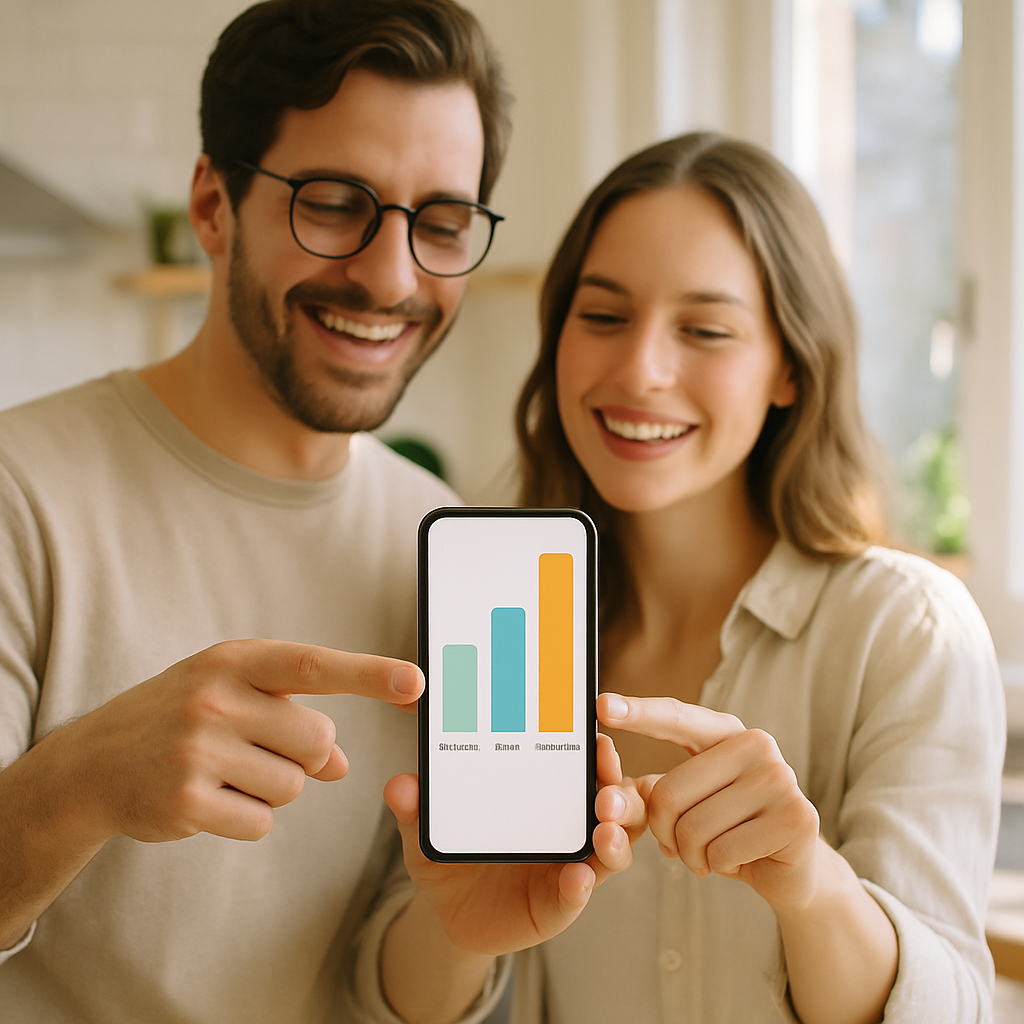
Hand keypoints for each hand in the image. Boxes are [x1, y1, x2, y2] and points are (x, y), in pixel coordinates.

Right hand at [58, 639, 422, 844]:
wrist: (91, 763)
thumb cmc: (182, 720)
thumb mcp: (234, 700)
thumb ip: (292, 718)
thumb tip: (341, 764)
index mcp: (234, 660)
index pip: (315, 665)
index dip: (371, 674)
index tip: (417, 683)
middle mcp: (215, 696)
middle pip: (318, 738)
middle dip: (306, 753)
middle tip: (258, 748)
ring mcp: (197, 747)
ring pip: (294, 785)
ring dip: (273, 788)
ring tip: (225, 771)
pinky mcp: (185, 800)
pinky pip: (262, 822)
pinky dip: (246, 818)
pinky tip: (208, 799)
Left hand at [382, 733, 646, 956]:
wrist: (451, 913)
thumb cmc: (452, 855)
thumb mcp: (427, 829)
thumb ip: (414, 809)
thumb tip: (399, 785)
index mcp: (550, 793)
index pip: (588, 766)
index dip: (600, 753)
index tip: (598, 736)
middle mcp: (572, 825)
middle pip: (617, 803)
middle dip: (620, 791)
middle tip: (606, 787)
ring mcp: (572, 865)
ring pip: (614, 848)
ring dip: (616, 837)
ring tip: (603, 830)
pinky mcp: (559, 904)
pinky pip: (578, 895)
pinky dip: (580, 887)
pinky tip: (576, 878)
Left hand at [597, 692, 820, 910]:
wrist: (792, 870)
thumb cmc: (731, 830)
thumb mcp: (688, 805)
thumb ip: (652, 794)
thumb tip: (609, 797)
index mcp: (727, 732)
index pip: (676, 718)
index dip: (638, 713)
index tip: (601, 705)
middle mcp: (757, 745)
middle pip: (669, 793)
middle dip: (665, 832)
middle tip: (682, 844)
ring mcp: (780, 777)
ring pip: (693, 828)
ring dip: (692, 855)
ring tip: (713, 853)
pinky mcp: (796, 817)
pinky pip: (722, 852)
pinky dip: (718, 867)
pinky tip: (740, 861)